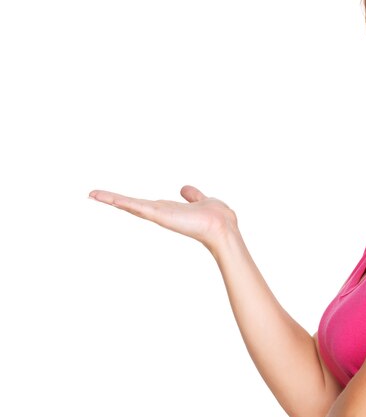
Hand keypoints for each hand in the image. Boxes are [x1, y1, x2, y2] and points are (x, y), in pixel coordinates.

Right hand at [88, 185, 237, 251]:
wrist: (222, 227)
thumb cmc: (216, 217)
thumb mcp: (202, 200)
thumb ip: (193, 196)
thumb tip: (184, 189)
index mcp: (169, 210)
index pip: (144, 204)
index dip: (128, 200)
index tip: (113, 197)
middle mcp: (161, 213)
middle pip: (132, 205)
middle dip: (112, 200)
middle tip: (92, 194)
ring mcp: (158, 214)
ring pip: (130, 205)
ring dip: (111, 199)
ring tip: (93, 193)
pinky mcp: (158, 214)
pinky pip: (136, 206)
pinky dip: (121, 201)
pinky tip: (107, 197)